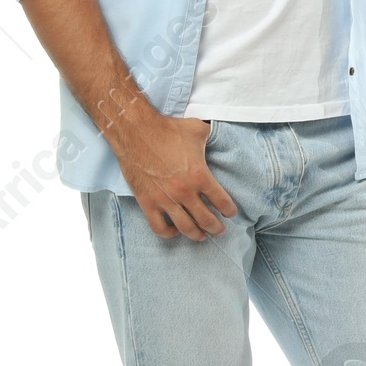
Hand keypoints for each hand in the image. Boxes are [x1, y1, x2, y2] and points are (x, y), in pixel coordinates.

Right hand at [116, 114, 237, 240]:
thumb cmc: (167, 129)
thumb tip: (221, 134)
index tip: (230, 214)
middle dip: (216, 228)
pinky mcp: (147, 202)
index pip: (222, 202)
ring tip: (202, 236)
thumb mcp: (198, 129)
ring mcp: (165, 199)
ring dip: (197, 235)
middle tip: (220, 230)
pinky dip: (169, 233)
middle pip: (206, 220)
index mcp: (200, 175)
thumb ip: (212, 136)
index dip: (229, 211)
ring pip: (186, 228)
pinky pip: (159, 227)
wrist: (135, 132)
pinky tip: (175, 230)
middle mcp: (184, 192)